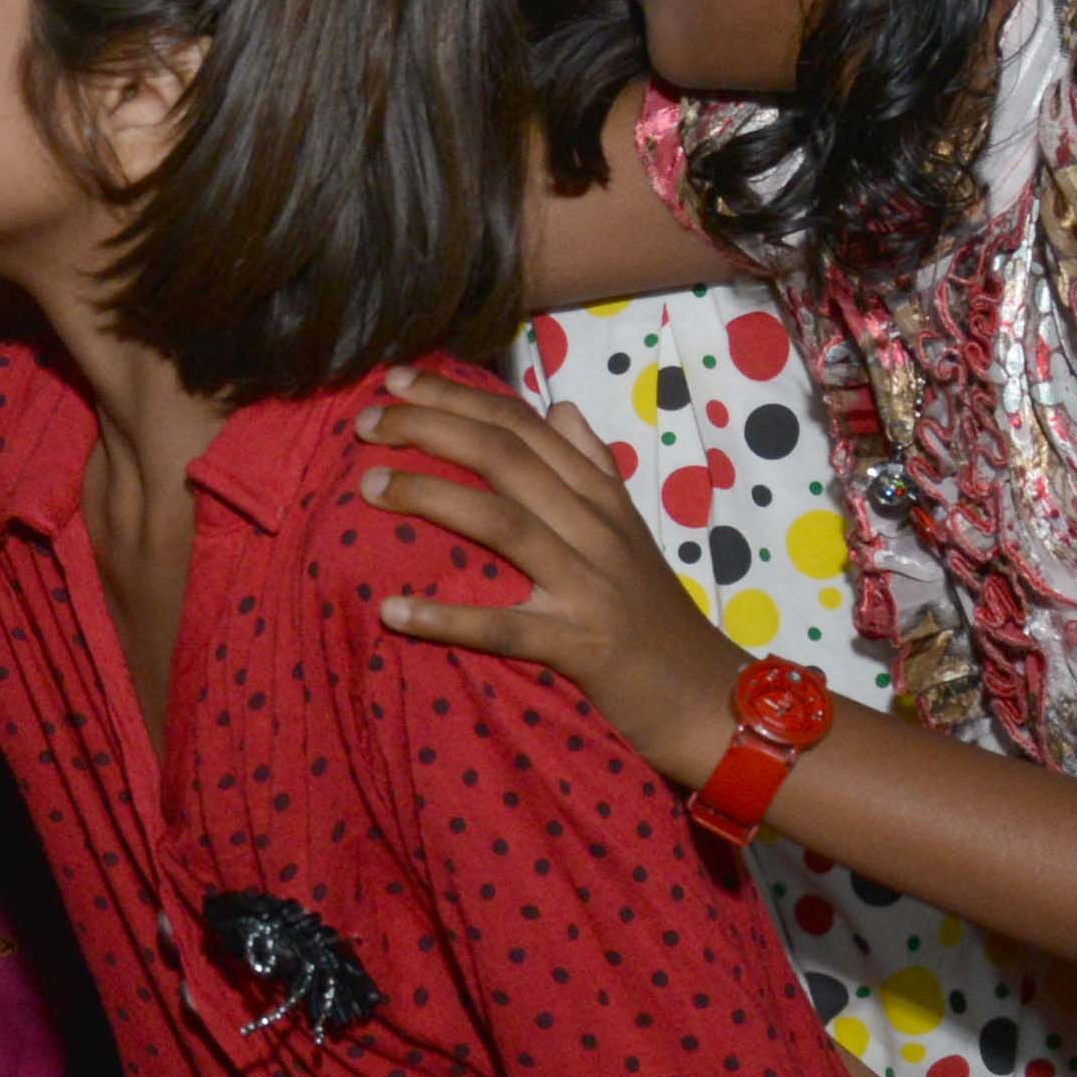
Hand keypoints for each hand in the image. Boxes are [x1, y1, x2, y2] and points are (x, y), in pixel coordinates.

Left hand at [353, 371, 746, 788]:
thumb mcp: (632, 531)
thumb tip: (560, 408)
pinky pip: (505, 628)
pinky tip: (392, 612)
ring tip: (368, 486)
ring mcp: (590, 586)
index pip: (524, 427)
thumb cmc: (658, 615)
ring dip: (431, 497)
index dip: (459, 397)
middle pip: (507, 458)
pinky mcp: (581, 647)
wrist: (712, 697)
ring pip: (504, 524)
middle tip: (365, 422)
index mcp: (600, 498)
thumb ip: (594, 468)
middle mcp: (596, 529)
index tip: (395, 379)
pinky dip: (446, 618)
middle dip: (432, 428)